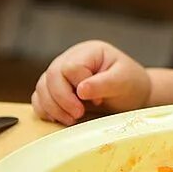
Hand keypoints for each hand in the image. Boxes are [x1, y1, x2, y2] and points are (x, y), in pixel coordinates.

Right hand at [32, 40, 150, 124]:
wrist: (133, 95)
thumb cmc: (131, 85)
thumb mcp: (123, 82)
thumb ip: (104, 84)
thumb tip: (80, 89)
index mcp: (89, 52)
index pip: (71, 67)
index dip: (80, 85)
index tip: (99, 100)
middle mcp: (71, 59)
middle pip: (51, 76)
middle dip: (62, 100)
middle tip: (78, 114)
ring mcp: (60, 74)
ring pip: (42, 88)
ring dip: (53, 107)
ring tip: (72, 119)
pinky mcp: (55, 89)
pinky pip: (39, 98)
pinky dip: (46, 110)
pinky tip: (61, 118)